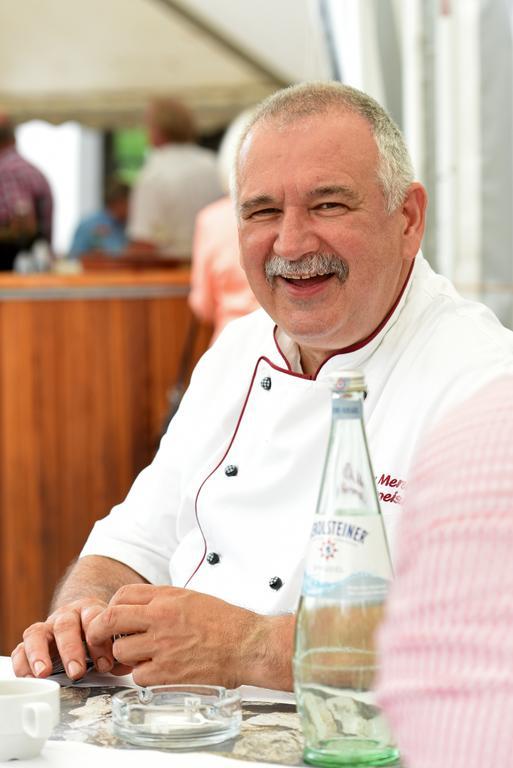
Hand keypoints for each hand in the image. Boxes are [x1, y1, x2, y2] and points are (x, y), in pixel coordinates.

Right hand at [11, 598, 122, 679]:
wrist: (84, 620)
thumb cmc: (101, 634)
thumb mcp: (112, 636)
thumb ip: (119, 649)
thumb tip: (128, 664)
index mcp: (90, 610)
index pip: (94, 618)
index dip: (100, 642)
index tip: (106, 664)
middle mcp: (67, 615)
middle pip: (66, 626)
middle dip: (71, 650)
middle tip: (77, 672)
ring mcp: (48, 626)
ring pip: (38, 633)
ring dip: (40, 654)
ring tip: (44, 672)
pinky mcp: (34, 640)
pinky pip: (21, 648)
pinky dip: (22, 662)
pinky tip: (29, 676)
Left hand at [86, 585, 288, 688]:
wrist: (246, 644)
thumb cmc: (223, 621)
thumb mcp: (190, 598)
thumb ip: (161, 601)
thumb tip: (134, 610)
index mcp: (166, 598)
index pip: (121, 596)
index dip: (111, 608)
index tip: (113, 619)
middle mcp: (160, 618)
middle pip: (110, 621)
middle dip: (100, 632)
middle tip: (102, 640)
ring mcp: (162, 646)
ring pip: (121, 651)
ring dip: (127, 657)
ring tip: (144, 656)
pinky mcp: (167, 672)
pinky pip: (137, 676)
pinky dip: (144, 675)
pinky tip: (159, 670)